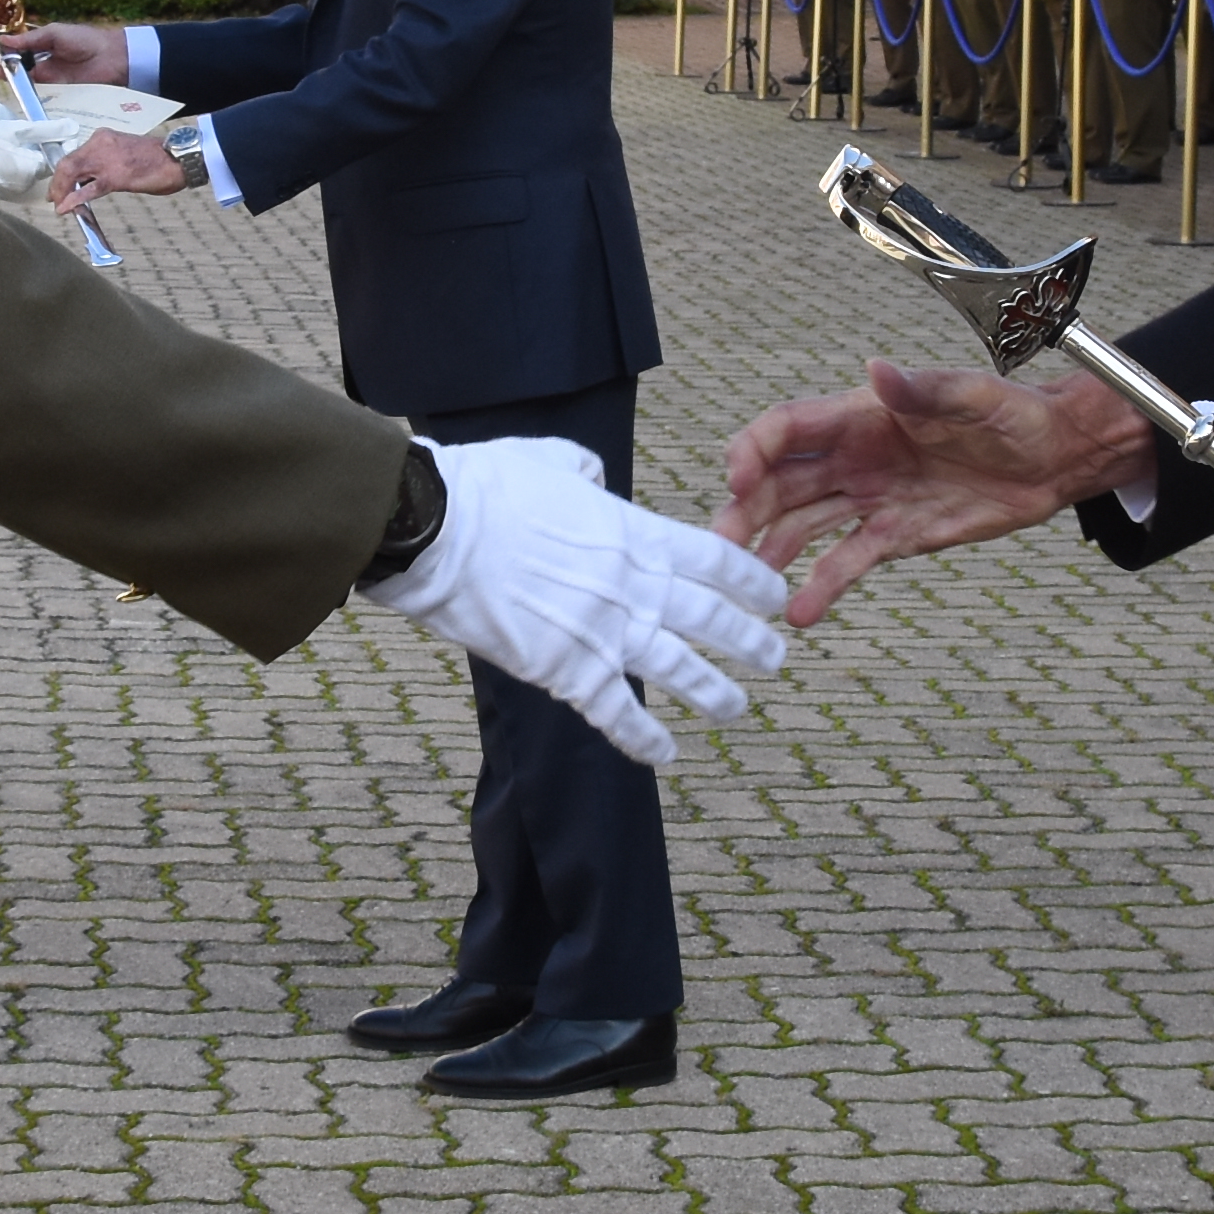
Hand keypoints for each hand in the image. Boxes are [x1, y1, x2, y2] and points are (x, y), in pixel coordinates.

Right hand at [0, 15, 130, 88]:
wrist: (111, 58)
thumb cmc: (84, 40)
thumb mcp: (54, 34)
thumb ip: (30, 39)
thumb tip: (4, 40)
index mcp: (43, 43)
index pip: (20, 49)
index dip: (7, 52)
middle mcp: (45, 60)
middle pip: (21, 66)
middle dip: (8, 67)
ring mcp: (52, 77)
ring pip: (28, 80)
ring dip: (16, 79)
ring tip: (4, 77)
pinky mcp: (59, 91)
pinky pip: (41, 93)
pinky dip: (30, 92)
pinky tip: (20, 90)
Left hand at [47, 126, 187, 220]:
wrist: (177, 158)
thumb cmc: (156, 158)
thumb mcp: (124, 153)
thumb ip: (105, 162)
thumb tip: (88, 180)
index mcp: (103, 137)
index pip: (75, 154)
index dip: (63, 172)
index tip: (59, 186)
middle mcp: (100, 144)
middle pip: (68, 163)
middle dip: (57, 182)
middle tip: (53, 198)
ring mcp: (106, 160)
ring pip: (72, 173)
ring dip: (61, 190)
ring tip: (58, 204)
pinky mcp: (115, 176)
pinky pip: (89, 189)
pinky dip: (74, 199)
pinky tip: (65, 208)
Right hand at [369, 436, 793, 769]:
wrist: (438, 530)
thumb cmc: (486, 486)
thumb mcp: (549, 458)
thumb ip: (585, 471)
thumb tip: (595, 475)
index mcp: (633, 532)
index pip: (715, 560)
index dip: (752, 581)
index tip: (775, 596)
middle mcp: (632, 586)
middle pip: (710, 619)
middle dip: (749, 642)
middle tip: (775, 658)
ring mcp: (604, 631)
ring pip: (679, 671)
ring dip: (715, 693)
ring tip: (737, 709)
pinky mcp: (566, 671)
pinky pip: (617, 713)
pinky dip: (644, 738)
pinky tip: (666, 754)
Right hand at [727, 360, 1157, 624]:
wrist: (1054, 457)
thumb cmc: (1015, 413)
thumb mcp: (974, 395)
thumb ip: (924, 388)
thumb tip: (877, 372)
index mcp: (863, 414)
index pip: (790, 428)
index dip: (755, 449)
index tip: (737, 478)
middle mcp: (855, 456)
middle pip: (782, 481)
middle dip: (746, 510)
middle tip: (719, 547)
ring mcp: (871, 497)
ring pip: (802, 524)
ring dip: (768, 550)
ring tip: (744, 587)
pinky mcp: (895, 535)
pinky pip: (846, 561)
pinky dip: (821, 586)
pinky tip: (798, 613)